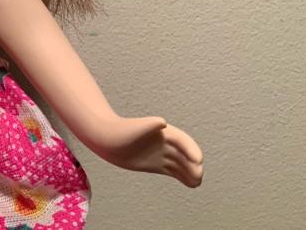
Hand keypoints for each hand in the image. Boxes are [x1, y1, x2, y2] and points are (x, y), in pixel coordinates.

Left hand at [89, 116, 203, 187]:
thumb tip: (162, 122)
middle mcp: (164, 142)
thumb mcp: (135, 128)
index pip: (182, 140)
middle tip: (199, 176)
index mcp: (162, 131)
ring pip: (181, 164)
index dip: (192, 149)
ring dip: (191, 172)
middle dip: (193, 164)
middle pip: (184, 153)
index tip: (198, 161)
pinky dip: (183, 177)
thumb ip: (149, 124)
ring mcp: (161, 153)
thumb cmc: (120, 131)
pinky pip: (174, 171)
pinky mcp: (156, 164)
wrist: (107, 140)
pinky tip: (191, 184)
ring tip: (197, 183)